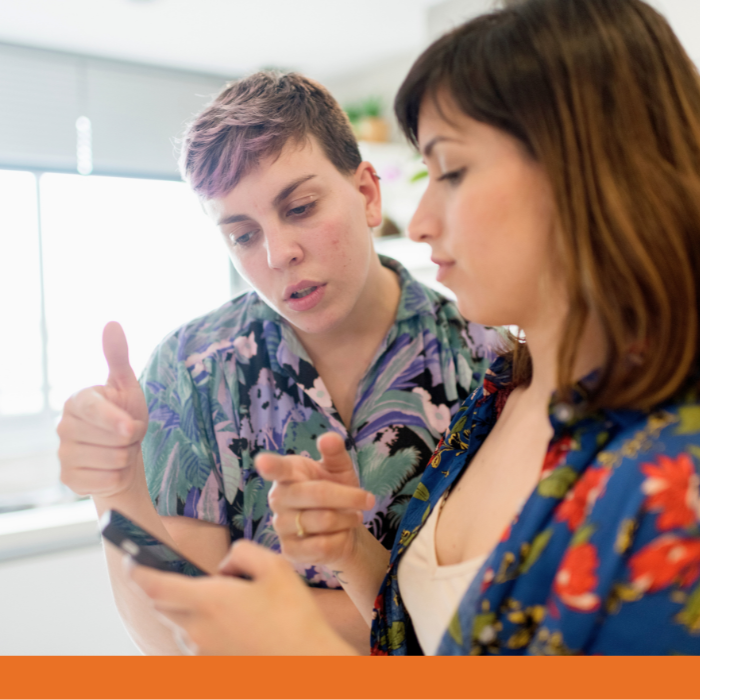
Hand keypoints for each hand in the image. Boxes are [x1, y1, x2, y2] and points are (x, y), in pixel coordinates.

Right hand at [58, 322, 148, 498]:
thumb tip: (112, 324)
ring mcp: (64, 454)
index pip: (94, 410)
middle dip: (131, 438)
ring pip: (113, 460)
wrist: (123, 454)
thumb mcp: (127, 387)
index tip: (131, 426)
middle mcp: (64, 427)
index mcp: (78, 401)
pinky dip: (118, 476)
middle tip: (127, 434)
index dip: (115, 420)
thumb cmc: (125, 416)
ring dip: (127, 457)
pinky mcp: (69, 479)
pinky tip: (112, 469)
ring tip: (120, 449)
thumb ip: (118, 357)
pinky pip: (107, 480)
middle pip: (112, 439)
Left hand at [127, 540, 355, 654]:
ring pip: (182, 627)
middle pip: (164, 606)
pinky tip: (239, 630)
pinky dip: (207, 634)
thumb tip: (224, 567)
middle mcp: (196, 631)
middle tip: (195, 580)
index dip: (139, 571)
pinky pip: (197, 648)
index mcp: (208, 601)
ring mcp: (202, 656)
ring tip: (232, 608)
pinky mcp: (211, 672)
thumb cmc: (294, 616)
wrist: (308, 668)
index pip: (154, 585)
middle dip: (167, 589)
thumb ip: (241, 552)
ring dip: (192, 613)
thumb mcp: (275, 566)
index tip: (132, 560)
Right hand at [255, 433, 374, 569]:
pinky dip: (341, 538)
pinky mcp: (290, 550)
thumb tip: (328, 438)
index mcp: (288, 474)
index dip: (270, 465)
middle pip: (318, 494)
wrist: (343, 528)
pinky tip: (341, 534)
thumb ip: (334, 451)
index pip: (278, 468)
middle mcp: (278, 498)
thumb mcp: (340, 468)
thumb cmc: (337, 491)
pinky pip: (322, 545)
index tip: (262, 461)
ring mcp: (281, 525)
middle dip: (349, 497)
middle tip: (369, 499)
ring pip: (324, 520)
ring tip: (353, 516)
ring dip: (347, 518)